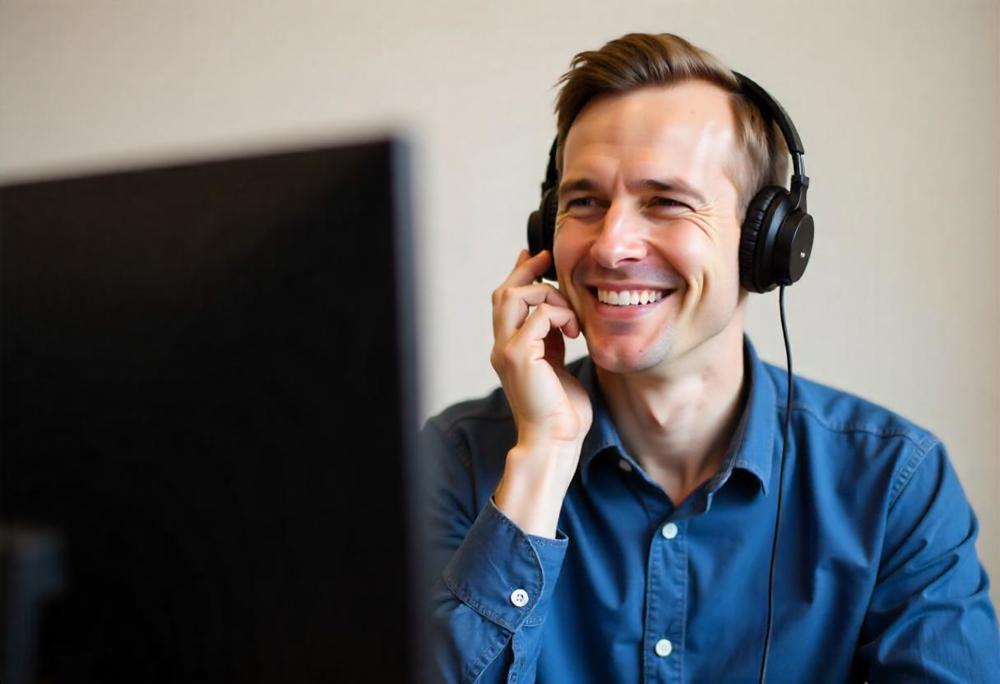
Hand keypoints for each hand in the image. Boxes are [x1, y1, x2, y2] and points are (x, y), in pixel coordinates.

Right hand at [489, 250, 592, 535]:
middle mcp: (502, 347)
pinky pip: (539, 314)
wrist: (555, 441)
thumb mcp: (556, 365)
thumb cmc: (561, 412)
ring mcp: (506, 351)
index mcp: (510, 349)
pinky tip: (574, 331)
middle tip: (548, 258)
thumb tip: (558, 315)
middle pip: (504, 293)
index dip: (519, 275)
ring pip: (514, 296)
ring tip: (570, 315)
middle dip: (527, 271)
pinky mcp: (519, 356)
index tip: (536, 257)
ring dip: (548, 295)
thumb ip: (551, 340)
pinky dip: (560, 315)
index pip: (506, 303)